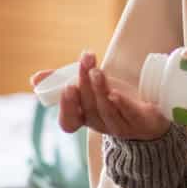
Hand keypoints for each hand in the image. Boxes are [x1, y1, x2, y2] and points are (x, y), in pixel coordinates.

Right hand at [29, 51, 171, 140]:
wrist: (152, 115)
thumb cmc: (115, 98)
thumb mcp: (88, 87)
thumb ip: (61, 81)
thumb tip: (34, 79)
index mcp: (86, 118)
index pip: (69, 122)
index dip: (66, 108)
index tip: (66, 88)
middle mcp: (101, 124)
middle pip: (88, 107)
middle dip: (84, 83)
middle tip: (84, 62)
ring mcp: (122, 125)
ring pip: (106, 110)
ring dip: (100, 89)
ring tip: (97, 70)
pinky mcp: (143, 122)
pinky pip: (130, 116)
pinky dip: (122, 105)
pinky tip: (115, 94)